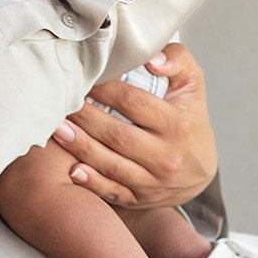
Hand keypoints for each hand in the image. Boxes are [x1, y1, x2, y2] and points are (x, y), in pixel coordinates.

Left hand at [51, 45, 216, 208]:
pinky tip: (72, 170)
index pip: (133, 102)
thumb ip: (177, 60)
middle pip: (117, 134)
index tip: (85, 78)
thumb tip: (151, 59)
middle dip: (85, 117)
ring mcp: (153, 181)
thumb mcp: (192, 85)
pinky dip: (92, 183)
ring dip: (80, 147)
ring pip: (111, 164)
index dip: (104, 89)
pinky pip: (112, 192)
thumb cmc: (189, 120)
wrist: (200, 170)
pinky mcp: (139, 199)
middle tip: (61, 102)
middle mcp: (166, 156)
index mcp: (177, 124)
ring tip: (57, 128)